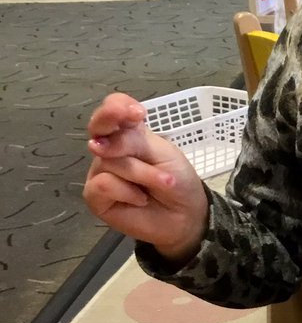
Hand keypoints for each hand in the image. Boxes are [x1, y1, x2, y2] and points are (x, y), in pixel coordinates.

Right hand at [83, 93, 208, 264]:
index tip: (136, 112)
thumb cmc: (178, 182)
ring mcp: (100, 171)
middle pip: (99, 126)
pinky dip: (127, 192)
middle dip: (109, 119)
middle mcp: (110, 148)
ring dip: (140, 173)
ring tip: (159, 185)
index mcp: (130, 133)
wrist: (185, 216)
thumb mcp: (164, 154)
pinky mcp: (94, 195)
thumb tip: (96, 145)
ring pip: (110, 160)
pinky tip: (140, 199)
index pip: (115, 109)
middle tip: (127, 120)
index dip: (118, 106)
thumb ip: (134, 142)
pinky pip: (104, 184)